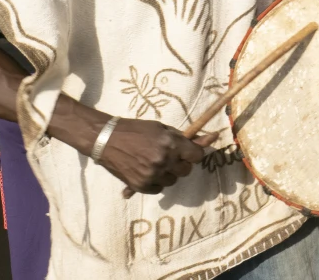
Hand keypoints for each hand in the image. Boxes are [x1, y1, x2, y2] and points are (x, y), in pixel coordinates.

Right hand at [101, 119, 215, 195]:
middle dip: (181, 164)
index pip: (197, 155)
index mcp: (171, 143)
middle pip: (186, 171)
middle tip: (170, 157)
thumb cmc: (137, 130)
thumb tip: (211, 138)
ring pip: (172, 181)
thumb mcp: (162, 129)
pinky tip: (146, 172)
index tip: (188, 152)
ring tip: (155, 164)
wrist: (107, 140)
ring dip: (168, 174)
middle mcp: (164, 160)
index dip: (194, 154)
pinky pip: (158, 189)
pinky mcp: (140, 185)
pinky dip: (155, 183)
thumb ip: (184, 137)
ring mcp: (152, 174)